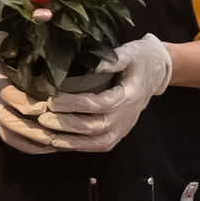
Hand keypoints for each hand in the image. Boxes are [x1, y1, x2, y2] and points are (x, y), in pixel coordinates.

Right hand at [0, 33, 57, 156]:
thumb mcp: (3, 36)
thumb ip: (20, 35)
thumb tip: (46, 20)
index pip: (6, 94)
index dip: (26, 101)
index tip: (49, 103)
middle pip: (10, 120)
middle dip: (38, 126)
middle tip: (64, 127)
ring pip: (12, 134)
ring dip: (37, 140)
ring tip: (63, 141)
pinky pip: (13, 141)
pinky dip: (32, 147)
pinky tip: (53, 146)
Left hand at [36, 35, 172, 153]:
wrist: (156, 73)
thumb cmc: (140, 60)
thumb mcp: (131, 52)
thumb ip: (114, 59)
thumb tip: (95, 65)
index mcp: (129, 96)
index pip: (100, 104)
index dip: (75, 104)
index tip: (53, 100)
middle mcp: (126, 117)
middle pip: (95, 127)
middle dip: (67, 124)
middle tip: (43, 118)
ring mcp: (123, 128)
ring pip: (96, 142)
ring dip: (70, 141)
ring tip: (46, 134)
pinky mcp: (118, 133)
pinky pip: (98, 146)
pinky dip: (79, 147)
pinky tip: (59, 143)